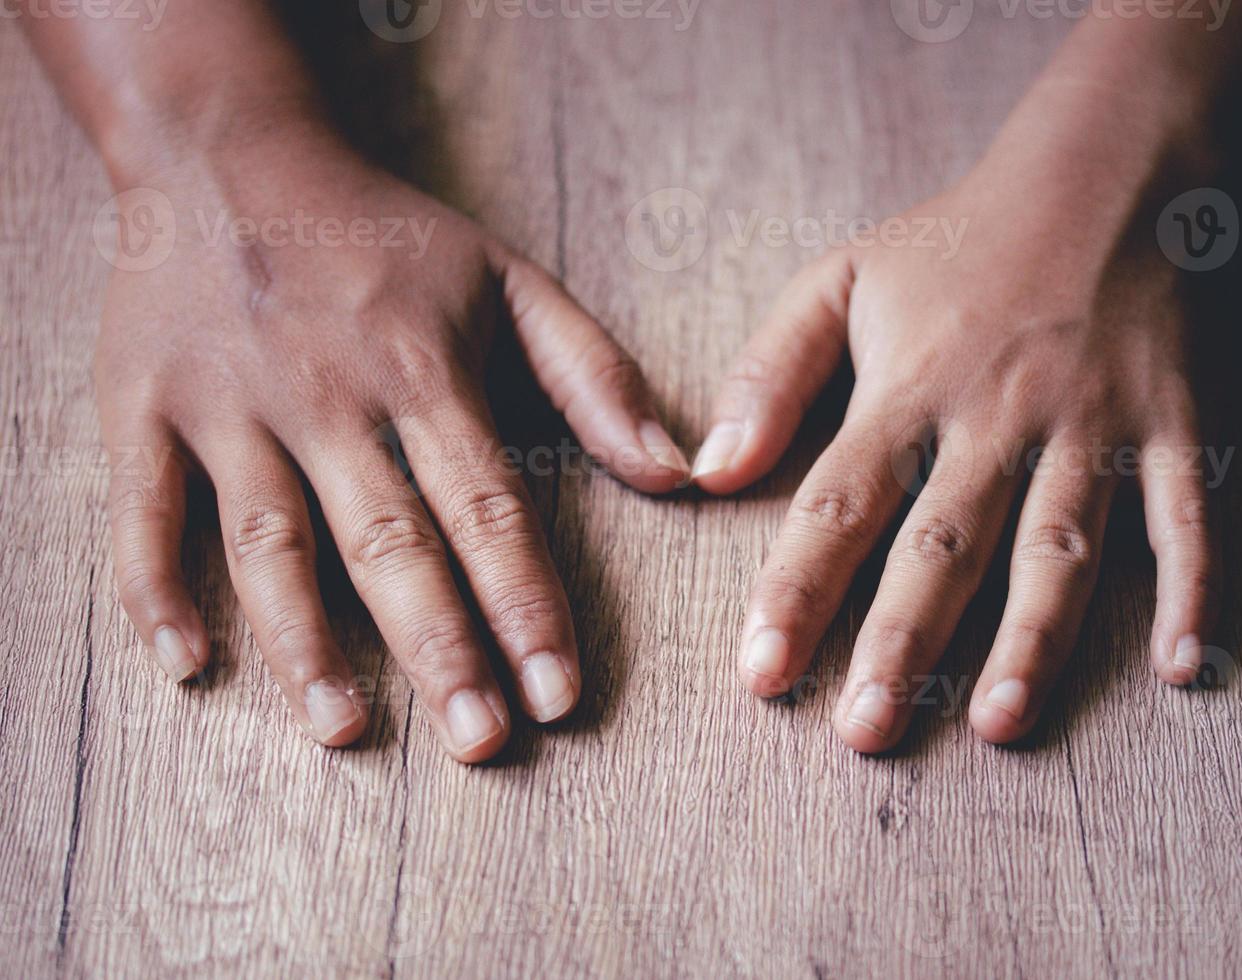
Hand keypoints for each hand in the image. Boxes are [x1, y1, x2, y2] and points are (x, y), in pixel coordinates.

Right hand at [99, 143, 686, 761]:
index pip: (489, 508)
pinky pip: (144, 510)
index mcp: (421, 368)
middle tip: (480, 742)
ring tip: (345, 731)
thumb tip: (678, 474)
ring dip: (305, 644)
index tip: (561, 694)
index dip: (527, 606)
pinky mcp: (145, 406)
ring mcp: (229, 404)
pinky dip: (155, 588)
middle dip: (439, 649)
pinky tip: (189, 665)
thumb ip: (594, 374)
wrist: (226, 150)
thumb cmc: (382, 229)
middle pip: (389, 543)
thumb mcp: (504, 276)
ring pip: (270, 543)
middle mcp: (328, 394)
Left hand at [695, 164, 1219, 751]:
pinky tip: (1180, 667)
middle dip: (901, 641)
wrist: (1106, 166)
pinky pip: (1187, 513)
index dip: (796, 590)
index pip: (839, 501)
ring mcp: (1093, 421)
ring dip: (1031, 639)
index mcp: (911, 385)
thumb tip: (707, 471)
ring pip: (1060, 545)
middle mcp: (998, 414)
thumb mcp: (842, 277)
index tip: (761, 675)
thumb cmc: (961, 238)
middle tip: (865, 732)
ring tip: (999, 725)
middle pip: (944, 543)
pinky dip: (1191, 587)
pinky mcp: (1174, 420)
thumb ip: (770, 373)